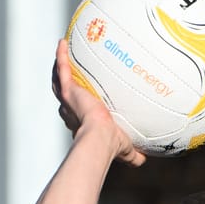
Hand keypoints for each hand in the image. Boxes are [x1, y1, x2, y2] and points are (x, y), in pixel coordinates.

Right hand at [52, 39, 145, 166]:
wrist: (101, 139)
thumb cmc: (112, 146)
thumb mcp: (125, 150)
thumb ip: (134, 155)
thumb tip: (145, 160)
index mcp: (83, 123)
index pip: (77, 113)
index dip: (78, 107)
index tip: (83, 100)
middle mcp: (73, 111)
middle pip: (65, 95)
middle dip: (64, 85)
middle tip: (67, 73)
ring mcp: (69, 100)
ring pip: (59, 80)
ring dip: (59, 67)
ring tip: (62, 52)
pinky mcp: (69, 90)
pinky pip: (62, 68)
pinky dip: (61, 55)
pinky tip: (62, 42)